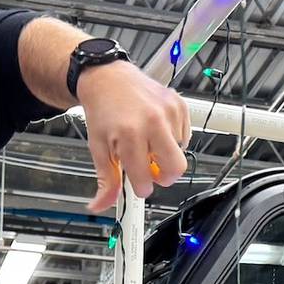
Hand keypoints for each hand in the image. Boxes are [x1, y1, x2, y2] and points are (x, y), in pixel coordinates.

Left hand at [78, 62, 190, 212]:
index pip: (146, 180)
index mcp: (130, 135)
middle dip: (164, 176)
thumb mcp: (99, 148)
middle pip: (176, 169)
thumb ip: (106, 181)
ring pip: (180, 153)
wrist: (107, 78)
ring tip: (148, 142)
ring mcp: (168, 111)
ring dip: (165, 154)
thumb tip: (101, 204)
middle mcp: (153, 122)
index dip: (141, 186)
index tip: (137, 180)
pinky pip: (184, 136)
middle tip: (151, 169)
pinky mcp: (178, 104)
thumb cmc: (103, 112)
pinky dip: (172, 139)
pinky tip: (156, 131)